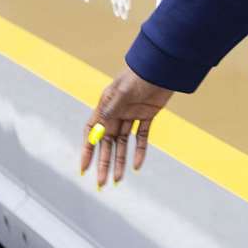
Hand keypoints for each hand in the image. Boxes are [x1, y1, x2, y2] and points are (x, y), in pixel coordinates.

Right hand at [79, 67, 173, 187]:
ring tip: (118, 180)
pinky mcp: (148, 115)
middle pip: (107, 143)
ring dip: (120, 161)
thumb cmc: (140, 74)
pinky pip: (142, 137)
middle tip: (101, 183)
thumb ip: (111, 110)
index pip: (92, 133)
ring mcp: (132, 114)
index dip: (87, 150)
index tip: (84, 168)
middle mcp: (117, 112)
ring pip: (123, 143)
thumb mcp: (123, 92)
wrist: (163, 65)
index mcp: (106, 107)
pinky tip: (137, 165)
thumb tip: (98, 129)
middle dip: (103, 163)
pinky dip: (140, 151)